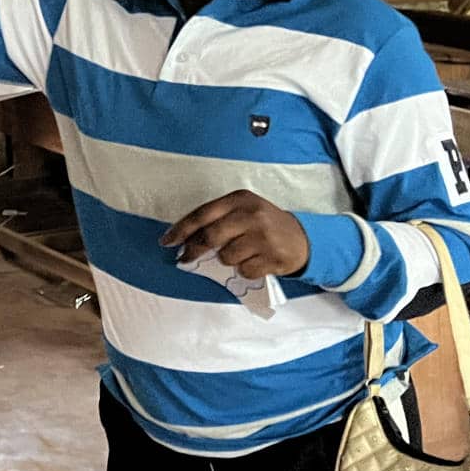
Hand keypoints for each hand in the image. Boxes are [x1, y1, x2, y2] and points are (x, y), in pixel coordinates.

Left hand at [161, 191, 311, 279]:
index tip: (167, 241)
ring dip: (227, 260)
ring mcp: (263, 236)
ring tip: (241, 253)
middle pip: (210, 236)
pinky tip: (255, 261)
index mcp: (240, 199)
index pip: (202, 214)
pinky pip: (244, 271)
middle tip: (184, 258)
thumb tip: (185, 240)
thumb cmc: (264, 224)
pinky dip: (244, 270)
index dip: (181, 229)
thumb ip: (218, 219)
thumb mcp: (243, 211)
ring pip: (226, 257)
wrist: (302, 238)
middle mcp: (251, 214)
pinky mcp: (272, 256)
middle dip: (193, 250)